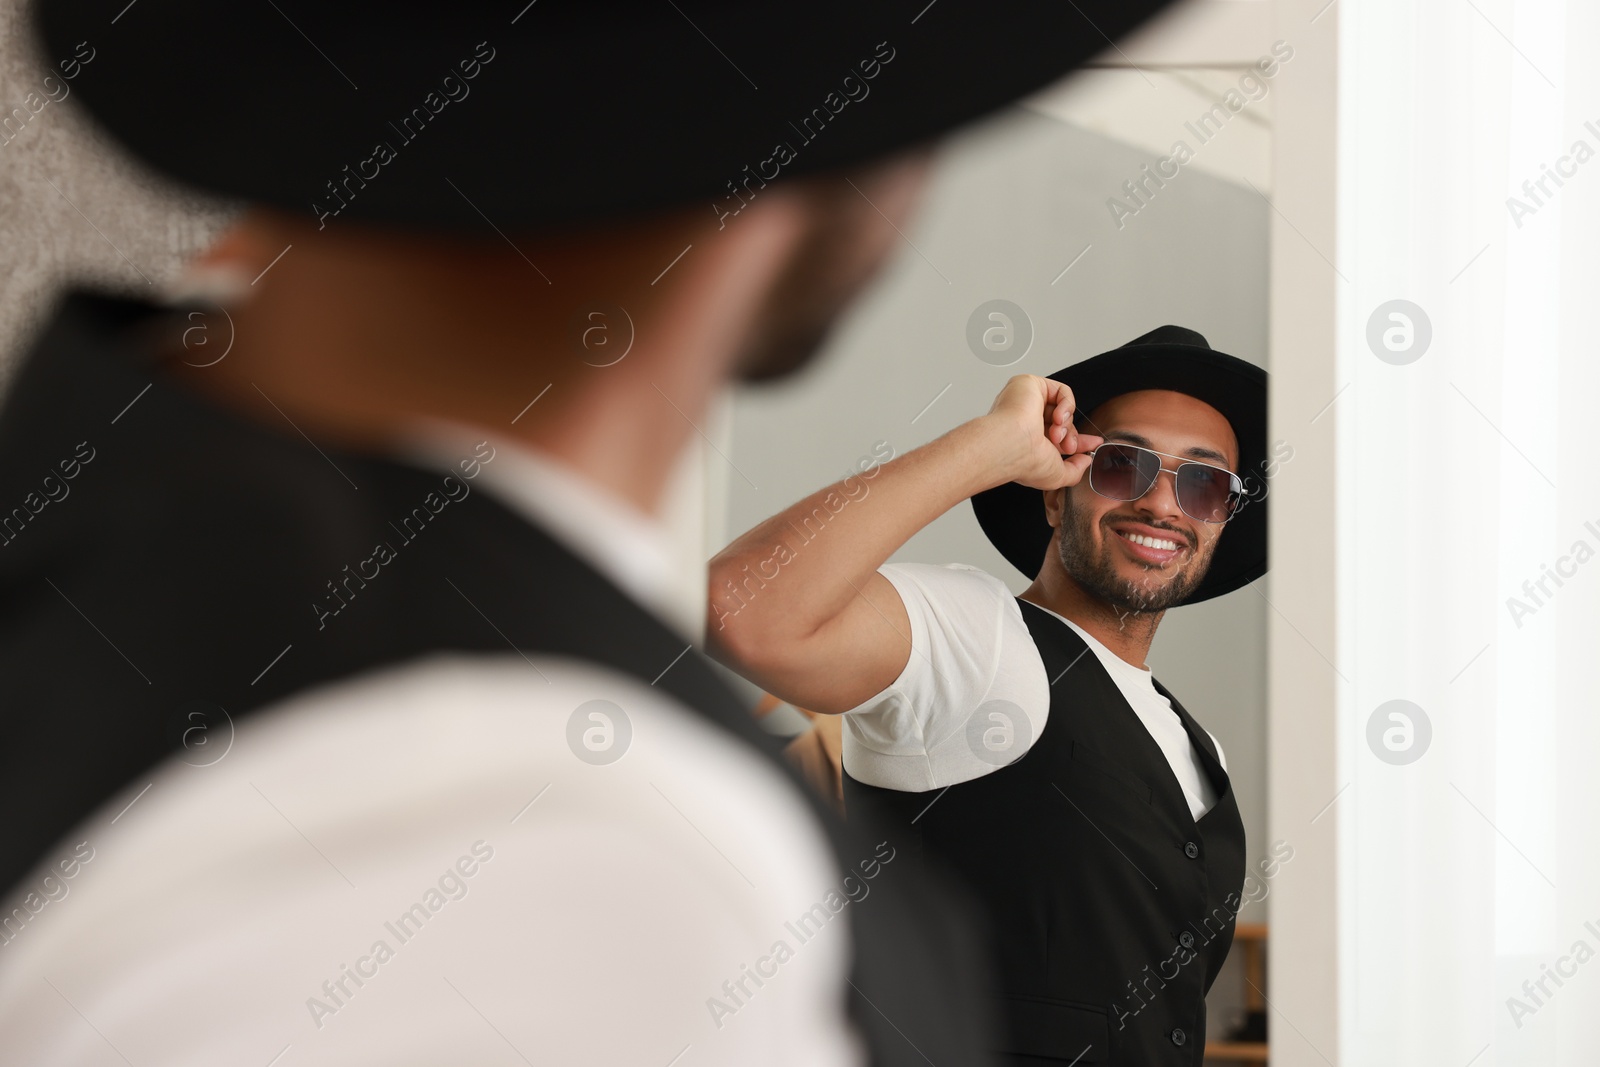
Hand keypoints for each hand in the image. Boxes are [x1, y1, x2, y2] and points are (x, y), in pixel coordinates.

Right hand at [982, 375, 1103, 490]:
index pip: (1057, 437)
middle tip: (1069, 446)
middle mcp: (1024, 422)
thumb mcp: (1057, 476)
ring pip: (1062, 408)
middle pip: (1062, 422)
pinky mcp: (1029, 385)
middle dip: (1071, 435)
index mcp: (1027, 441)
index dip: (1078, 440)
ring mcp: (1025, 403)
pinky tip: (1059, 417)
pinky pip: (1061, 391)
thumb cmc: (1024, 461)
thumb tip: (1086, 460)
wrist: (1012, 445)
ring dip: (1067, 423)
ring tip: (1058, 435)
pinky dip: (1067, 405)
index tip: (1093, 444)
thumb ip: (1075, 471)